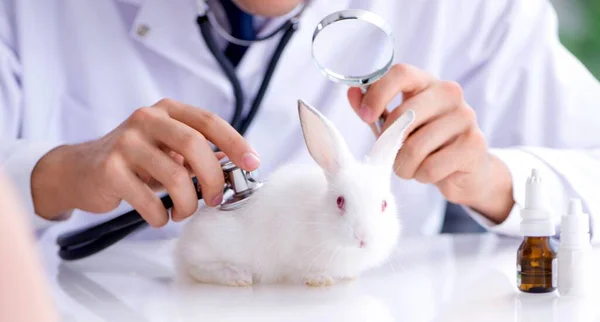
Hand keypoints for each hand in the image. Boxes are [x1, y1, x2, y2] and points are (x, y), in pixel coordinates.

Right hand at [31, 99, 259, 226]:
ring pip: (175, 176)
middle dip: (213, 178)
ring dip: (187, 204)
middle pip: (195, 146)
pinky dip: (160, 217)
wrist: (79, 171)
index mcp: (167, 110)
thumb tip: (236, 169)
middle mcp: (146, 119)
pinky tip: (159, 218)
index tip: (253, 164)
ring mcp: (126, 142)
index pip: (209, 121)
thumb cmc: (134, 162)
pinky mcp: (109, 169)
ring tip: (183, 212)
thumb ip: (197, 155)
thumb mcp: (167, 150)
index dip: (235, 143)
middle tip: (214, 199)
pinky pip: (149, 200)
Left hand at [348, 64, 513, 222]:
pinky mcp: (474, 145)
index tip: (366, 116)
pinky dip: (422, 176)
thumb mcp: (395, 124)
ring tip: (410, 166)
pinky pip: (431, 167)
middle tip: (391, 155)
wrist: (465, 170)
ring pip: (416, 147)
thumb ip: (374, 109)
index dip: (378, 94)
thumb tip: (353, 92)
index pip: (401, 73)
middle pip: (404, 115)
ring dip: (404, 166)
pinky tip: (430, 172)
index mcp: (427, 82)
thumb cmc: (425, 142)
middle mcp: (449, 93)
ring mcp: (466, 117)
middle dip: (389, 143)